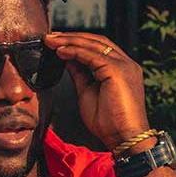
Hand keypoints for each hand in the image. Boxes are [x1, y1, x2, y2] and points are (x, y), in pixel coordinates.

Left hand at [45, 32, 149, 151]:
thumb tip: (67, 59)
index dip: (77, 42)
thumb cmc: (109, 123)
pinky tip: (60, 52)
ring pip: (93, 45)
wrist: (124, 139)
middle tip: (49, 38)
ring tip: (51, 41)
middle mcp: (126, 63)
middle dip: (71, 37)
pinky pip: (92, 56)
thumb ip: (80, 75)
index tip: (56, 43)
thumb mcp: (88, 93)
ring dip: (70, 41)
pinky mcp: (117, 71)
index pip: (98, 47)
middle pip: (96, 41)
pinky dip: (74, 52)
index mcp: (122, 68)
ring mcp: (124, 65)